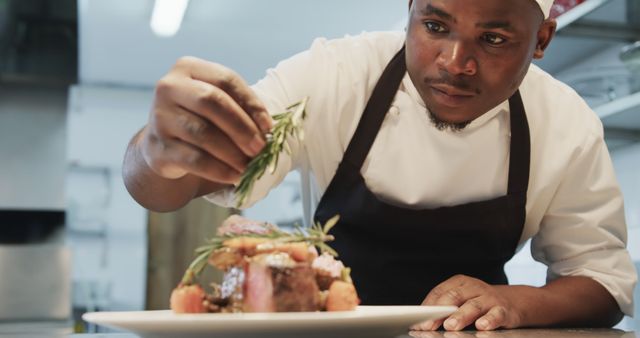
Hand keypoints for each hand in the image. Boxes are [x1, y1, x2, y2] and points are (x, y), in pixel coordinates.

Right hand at [140, 56, 272, 183]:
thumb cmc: (200, 118)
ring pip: (203, 133)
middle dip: (242, 127)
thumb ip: (239, 108)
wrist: (163, 144)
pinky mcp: (158, 148)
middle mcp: (168, 88)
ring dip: (233, 152)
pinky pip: (194, 159)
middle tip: (260, 148)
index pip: (226, 80)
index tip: (268, 126)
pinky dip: (220, 170)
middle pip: (212, 102)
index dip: (251, 103)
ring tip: (250, 164)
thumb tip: (266, 131)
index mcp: (187, 68)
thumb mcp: (217, 104)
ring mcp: (160, 117)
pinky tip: (235, 176)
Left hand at [412, 275, 522, 330]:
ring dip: (460, 316)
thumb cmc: (480, 302)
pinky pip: (496, 314)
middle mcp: (474, 287)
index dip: (428, 307)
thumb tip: (422, 322)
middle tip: (429, 324)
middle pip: (454, 296)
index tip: (418, 321)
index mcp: (460, 283)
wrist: (513, 302)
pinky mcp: (503, 309)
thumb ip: (444, 308)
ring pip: (473, 305)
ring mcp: (489, 298)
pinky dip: (489, 320)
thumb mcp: (462, 300)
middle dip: (440, 311)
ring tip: (450, 325)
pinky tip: (482, 325)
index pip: (440, 292)